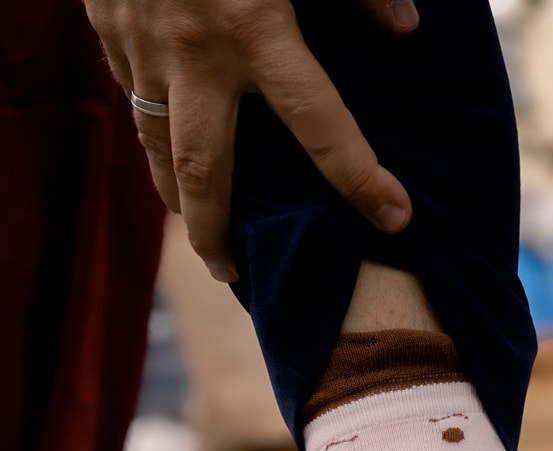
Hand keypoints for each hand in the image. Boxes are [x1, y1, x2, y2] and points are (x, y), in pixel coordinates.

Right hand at [84, 0, 419, 281]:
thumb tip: (403, 29)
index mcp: (255, 28)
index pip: (322, 125)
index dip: (361, 178)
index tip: (395, 218)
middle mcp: (193, 50)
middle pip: (206, 167)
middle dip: (217, 230)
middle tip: (232, 276)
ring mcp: (139, 41)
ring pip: (154, 138)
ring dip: (174, 191)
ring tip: (197, 231)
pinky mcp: (104, 24)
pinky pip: (130, 91)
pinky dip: (149, 126)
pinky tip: (165, 146)